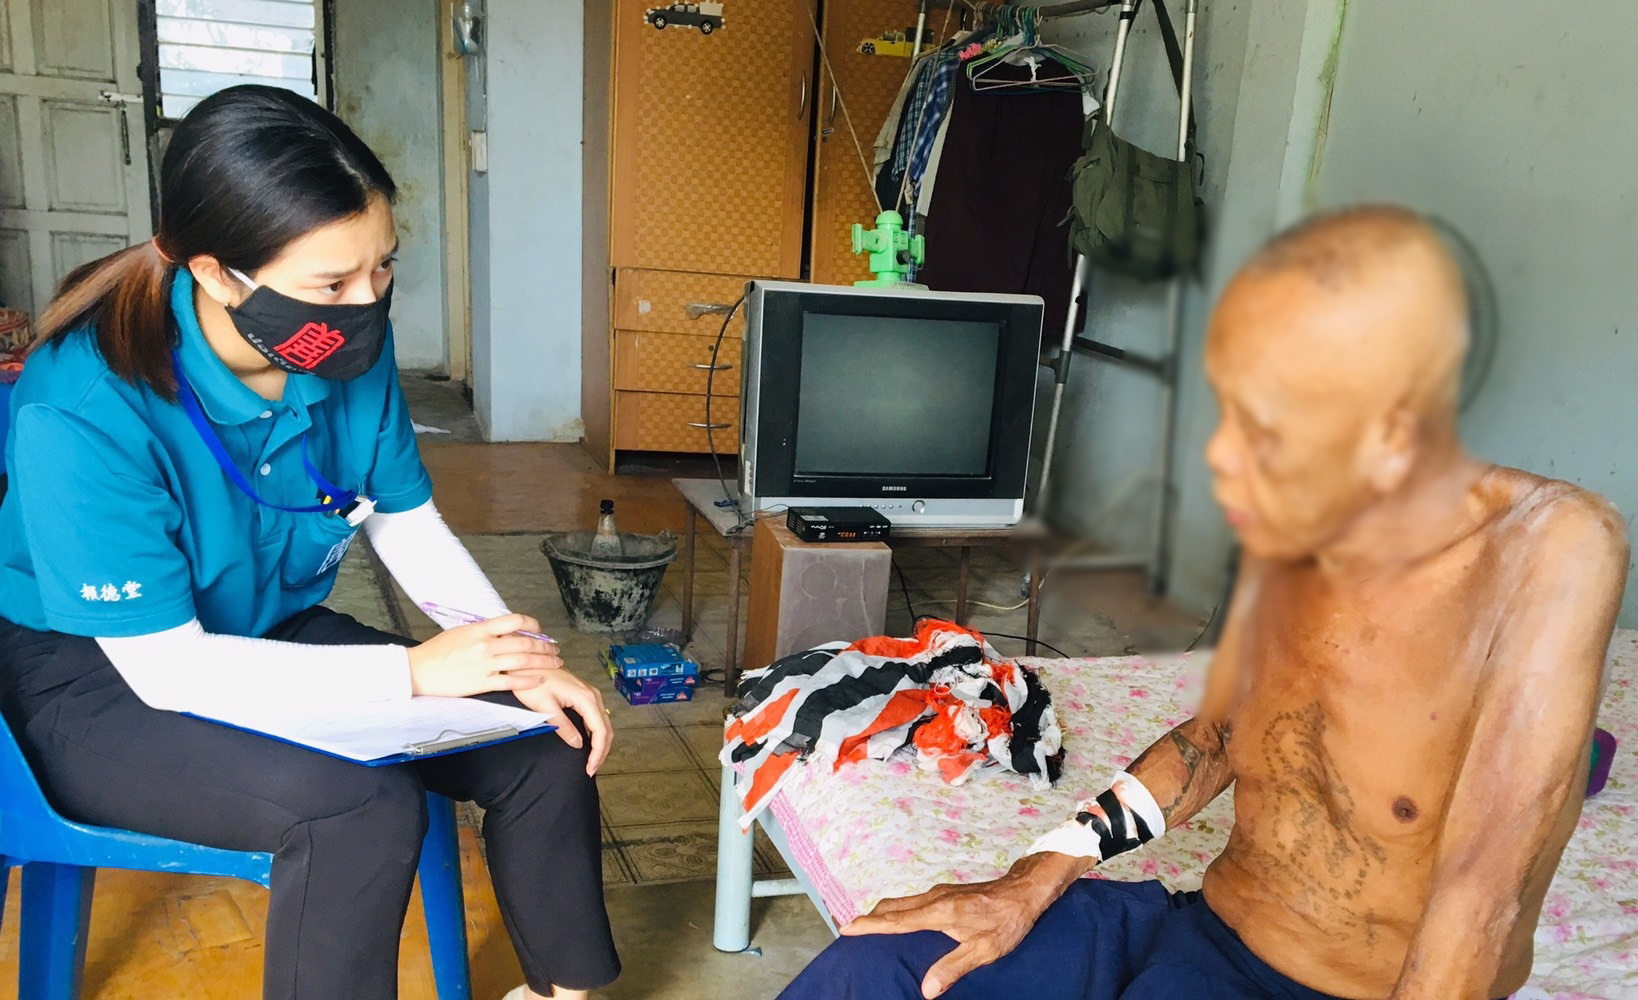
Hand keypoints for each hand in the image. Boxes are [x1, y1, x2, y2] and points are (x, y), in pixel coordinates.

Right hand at [407, 614, 562, 698]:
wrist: (418, 670)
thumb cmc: (436, 651)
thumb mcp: (460, 631)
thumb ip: (483, 630)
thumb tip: (502, 628)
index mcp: (479, 629)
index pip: (514, 620)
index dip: (532, 624)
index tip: (539, 629)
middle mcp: (485, 645)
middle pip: (524, 642)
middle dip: (544, 646)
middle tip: (555, 649)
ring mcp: (485, 665)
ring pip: (522, 661)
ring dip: (543, 662)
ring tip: (555, 663)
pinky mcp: (482, 683)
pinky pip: (512, 682)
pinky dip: (529, 680)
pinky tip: (540, 679)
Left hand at [511, 668, 613, 775]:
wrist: (525, 663)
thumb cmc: (532, 683)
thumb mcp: (546, 708)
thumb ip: (564, 727)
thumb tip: (578, 745)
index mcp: (585, 698)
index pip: (600, 730)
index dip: (597, 752)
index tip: (589, 768)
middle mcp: (592, 694)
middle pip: (606, 727)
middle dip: (601, 750)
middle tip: (591, 769)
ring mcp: (589, 693)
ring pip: (603, 722)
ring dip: (600, 742)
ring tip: (592, 759)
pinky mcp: (583, 694)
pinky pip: (596, 716)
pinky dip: (596, 732)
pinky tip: (589, 742)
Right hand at [840, 852, 1090, 997]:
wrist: (1024, 891)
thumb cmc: (1006, 922)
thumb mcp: (983, 950)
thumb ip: (953, 968)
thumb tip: (926, 989)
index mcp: (938, 912)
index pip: (895, 920)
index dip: (869, 925)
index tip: (846, 927)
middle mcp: (934, 898)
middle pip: (892, 907)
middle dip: (870, 918)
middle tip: (850, 930)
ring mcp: (940, 892)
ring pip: (902, 901)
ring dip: (884, 913)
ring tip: (871, 927)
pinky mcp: (947, 892)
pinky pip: (914, 901)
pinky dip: (899, 910)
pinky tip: (903, 921)